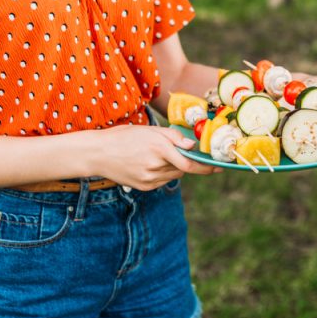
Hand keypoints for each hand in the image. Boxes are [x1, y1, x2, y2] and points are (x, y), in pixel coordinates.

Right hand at [88, 126, 219, 190]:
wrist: (98, 153)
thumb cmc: (125, 137)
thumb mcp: (150, 130)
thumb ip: (174, 137)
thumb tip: (193, 146)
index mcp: (158, 148)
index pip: (188, 163)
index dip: (205, 167)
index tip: (217, 167)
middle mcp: (154, 166)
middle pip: (183, 170)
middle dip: (189, 163)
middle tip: (189, 157)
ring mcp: (148, 179)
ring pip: (173, 176)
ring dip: (175, 168)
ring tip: (159, 156)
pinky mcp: (144, 187)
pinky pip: (162, 181)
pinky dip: (164, 173)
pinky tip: (150, 164)